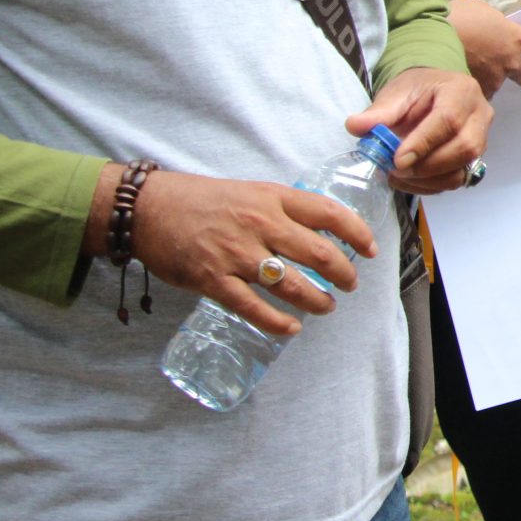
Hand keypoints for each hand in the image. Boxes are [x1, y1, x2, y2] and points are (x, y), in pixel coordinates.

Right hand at [120, 169, 376, 337]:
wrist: (148, 209)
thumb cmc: (202, 200)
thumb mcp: (251, 192)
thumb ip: (282, 210)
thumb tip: (317, 232)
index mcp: (273, 198)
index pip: (328, 213)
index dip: (357, 232)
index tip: (371, 249)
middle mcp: (260, 224)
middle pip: (318, 252)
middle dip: (343, 273)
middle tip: (350, 284)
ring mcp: (236, 253)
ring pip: (291, 283)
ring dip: (316, 300)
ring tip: (326, 306)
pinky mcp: (213, 279)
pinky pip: (253, 307)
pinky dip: (277, 322)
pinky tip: (291, 328)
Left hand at [345, 67, 492, 195]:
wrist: (434, 94)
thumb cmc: (417, 90)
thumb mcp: (396, 93)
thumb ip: (379, 112)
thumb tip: (355, 126)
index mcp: (461, 91)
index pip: (449, 120)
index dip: (424, 143)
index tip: (397, 160)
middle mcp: (479, 115)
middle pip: (464, 148)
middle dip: (427, 166)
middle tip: (396, 170)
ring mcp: (482, 139)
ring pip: (463, 169)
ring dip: (428, 180)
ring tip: (399, 175)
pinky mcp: (474, 159)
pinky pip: (457, 180)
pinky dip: (430, 186)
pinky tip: (409, 179)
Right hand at [449, 0, 520, 96]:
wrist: (431, 36)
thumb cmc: (455, 16)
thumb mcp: (481, 9)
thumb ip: (493, 21)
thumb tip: (492, 26)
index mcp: (514, 37)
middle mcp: (508, 61)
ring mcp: (492, 78)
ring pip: (499, 85)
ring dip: (493, 83)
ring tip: (482, 82)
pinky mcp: (475, 90)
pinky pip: (479, 93)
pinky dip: (474, 89)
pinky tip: (463, 86)